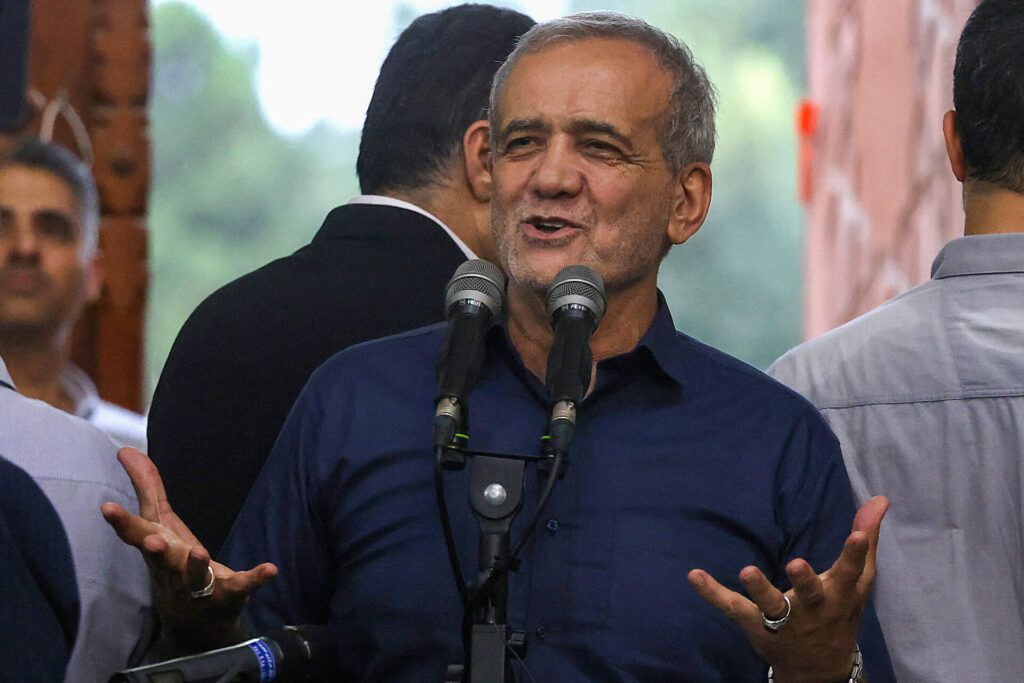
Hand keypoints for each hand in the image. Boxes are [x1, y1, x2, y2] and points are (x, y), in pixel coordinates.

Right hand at [101, 447, 277, 653]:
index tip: (106, 507)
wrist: (194, 623)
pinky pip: (242, 586)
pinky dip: (256, 578)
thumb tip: (126, 449)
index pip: (136, 535)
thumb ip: (148, 488)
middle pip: (161, 559)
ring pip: (195, 576)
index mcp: (158, 549)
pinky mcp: (228, 594)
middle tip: (150, 540)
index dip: (122, 522)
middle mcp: (173, 569)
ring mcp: (200, 585)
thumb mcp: (161, 524)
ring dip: (196, 565)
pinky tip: (270, 569)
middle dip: (155, 550)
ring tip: (199, 553)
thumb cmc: (173, 563)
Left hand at [687, 496, 888, 682]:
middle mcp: (812, 610)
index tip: (858, 534)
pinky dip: (712, 593)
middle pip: (810, 595)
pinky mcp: (756, 626)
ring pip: (771, 607)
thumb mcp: (856, 581)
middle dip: (805, 581)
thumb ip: (866, 539)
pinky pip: (732, 608)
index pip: (851, 573)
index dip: (855, 554)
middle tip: (796, 563)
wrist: (820, 669)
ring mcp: (783, 621)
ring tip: (746, 570)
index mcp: (839, 595)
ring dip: (759, 589)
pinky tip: (694, 575)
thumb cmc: (839, 612)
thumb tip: (880, 499)